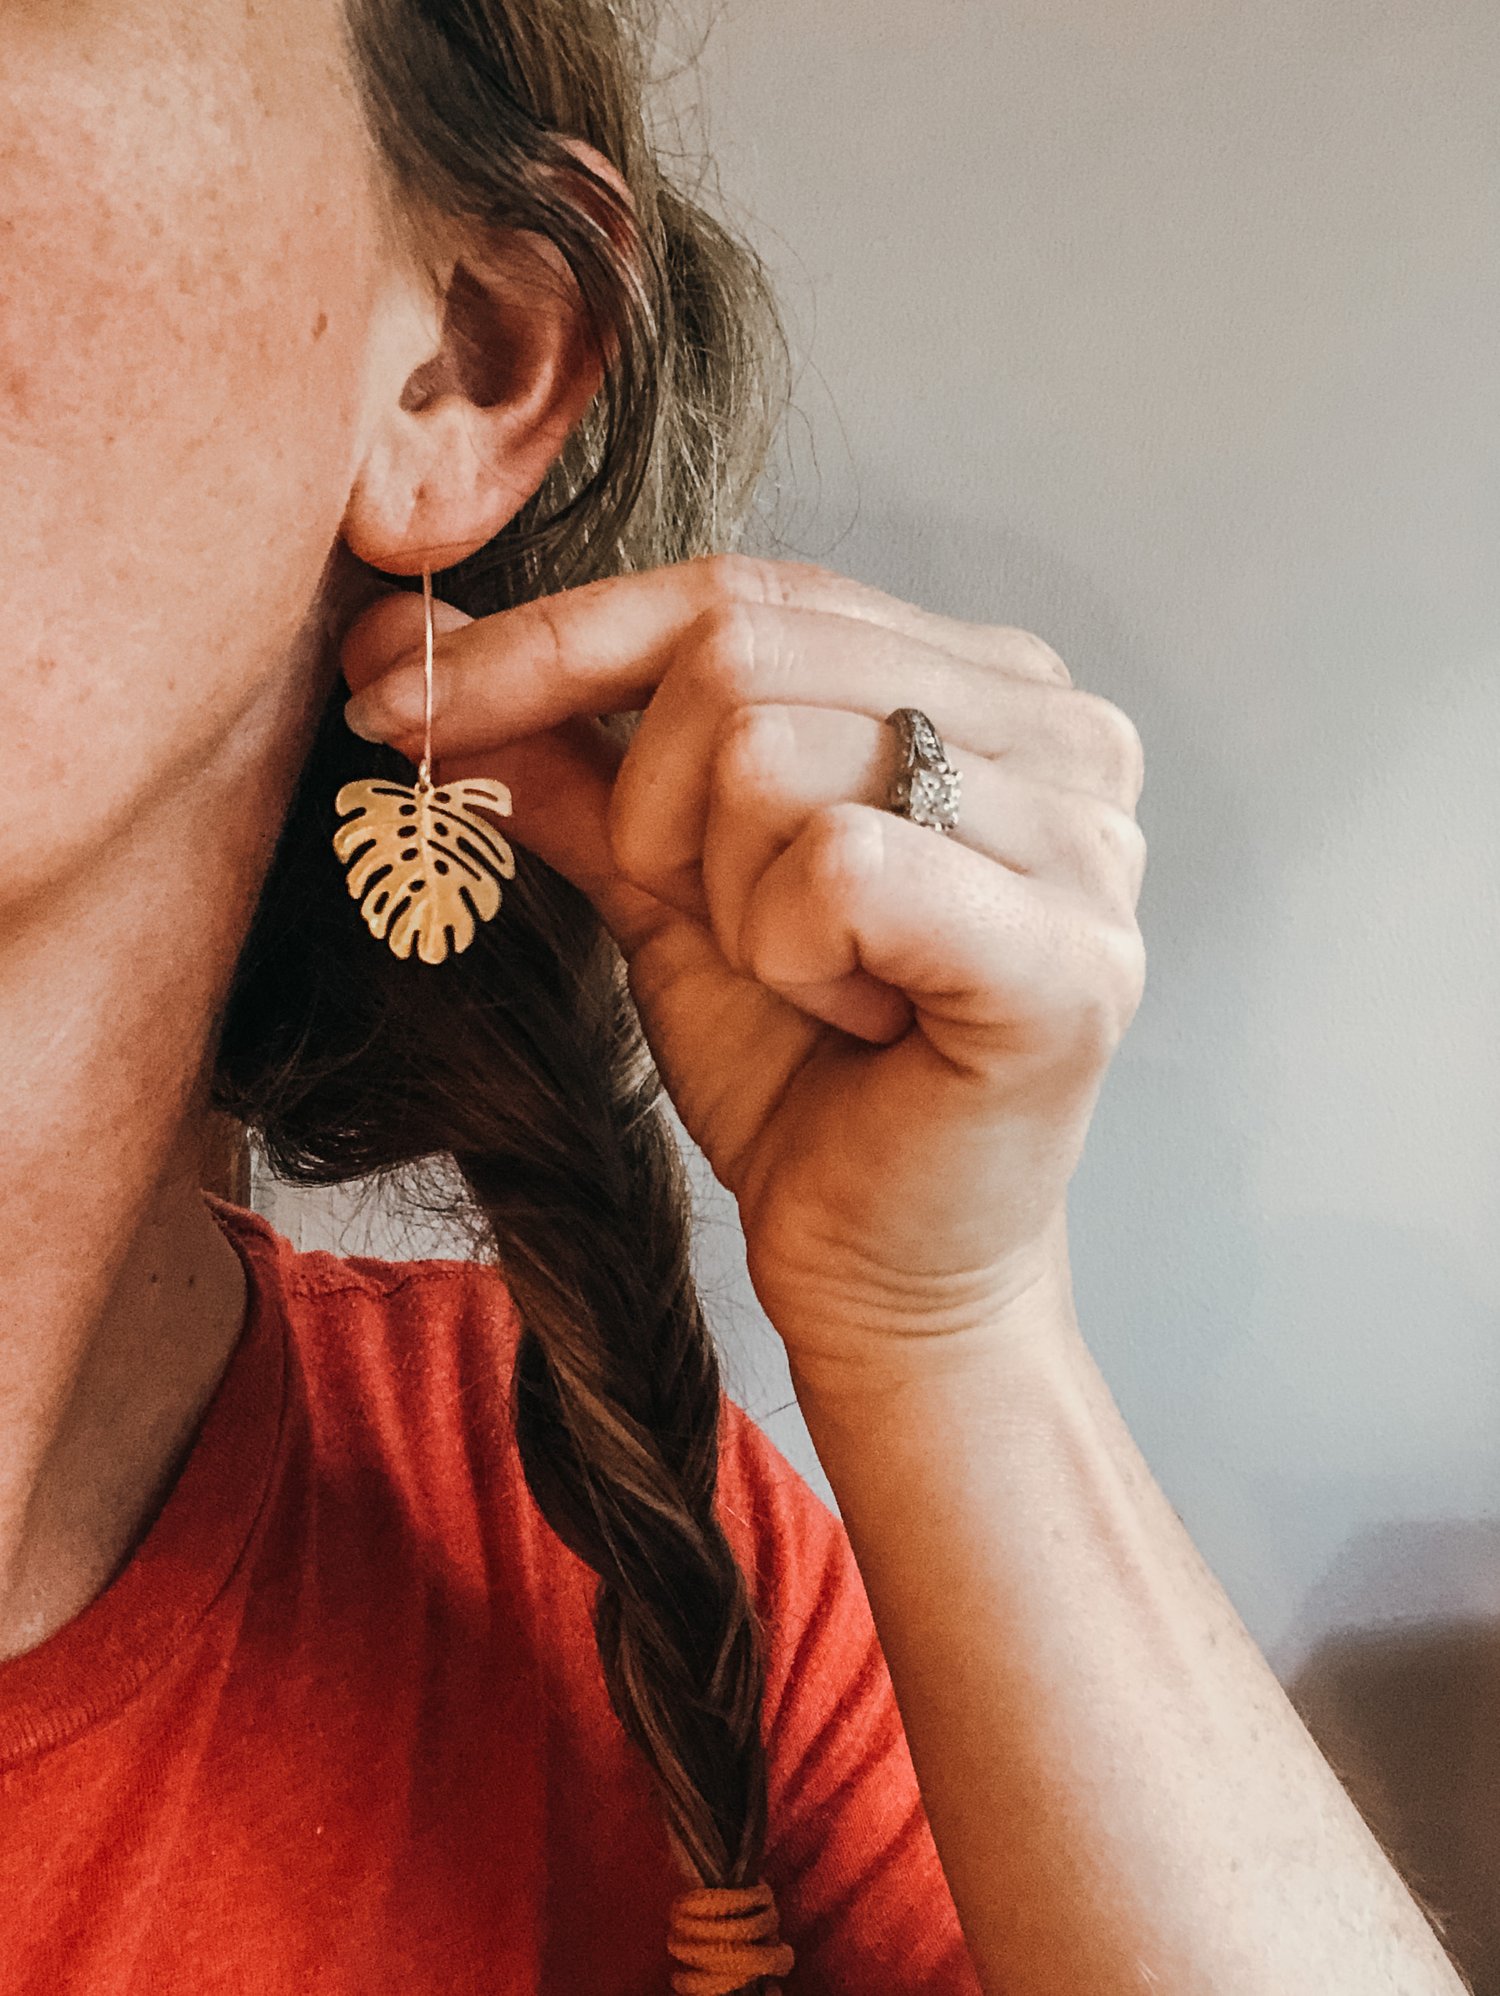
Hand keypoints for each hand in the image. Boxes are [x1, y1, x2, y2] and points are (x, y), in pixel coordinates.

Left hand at [340, 555, 1147, 1387]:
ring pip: (770, 753)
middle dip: (648, 806)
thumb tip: (419, 662)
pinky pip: (832, 866)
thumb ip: (577, 766)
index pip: (740, 590)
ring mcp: (1089, 833)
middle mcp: (1064, 726)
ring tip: (806, 980)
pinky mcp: (1073, 949)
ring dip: (725, 897)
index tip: (383, 688)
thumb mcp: (665, 890)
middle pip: (741, 648)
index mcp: (983, 682)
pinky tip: (854, 1019)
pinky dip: (788, 955)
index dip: (551, 636)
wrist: (883, 1269)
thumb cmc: (799, 1073)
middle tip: (698, 917)